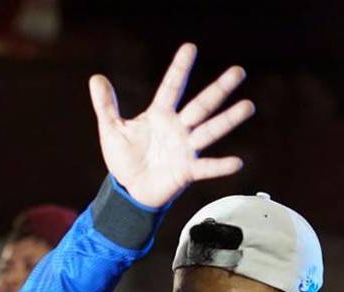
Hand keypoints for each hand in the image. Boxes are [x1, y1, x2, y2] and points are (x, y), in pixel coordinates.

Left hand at [90, 43, 253, 208]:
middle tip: (239, 71)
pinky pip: (205, 167)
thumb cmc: (125, 159)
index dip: (179, 69)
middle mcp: (178, 128)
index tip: (190, 48)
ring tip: (248, 106)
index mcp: (160, 114)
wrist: (130, 190)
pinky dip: (220, 166)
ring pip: (210, 131)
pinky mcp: (186, 171)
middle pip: (201, 105)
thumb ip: (106, 105)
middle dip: (219, 89)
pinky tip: (237, 162)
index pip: (171, 87)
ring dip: (228, 120)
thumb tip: (95, 78)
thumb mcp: (112, 130)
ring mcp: (185, 148)